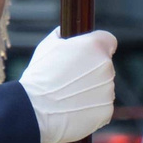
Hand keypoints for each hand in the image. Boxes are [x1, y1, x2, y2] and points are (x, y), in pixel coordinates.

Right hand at [18, 27, 117, 142]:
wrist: (34, 109)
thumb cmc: (39, 75)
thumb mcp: (48, 45)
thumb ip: (64, 36)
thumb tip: (66, 32)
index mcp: (94, 46)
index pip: (108, 41)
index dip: (98, 47)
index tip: (88, 55)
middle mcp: (106, 67)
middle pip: (105, 66)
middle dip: (92, 71)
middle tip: (71, 79)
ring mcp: (108, 90)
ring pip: (104, 87)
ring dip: (92, 90)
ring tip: (69, 96)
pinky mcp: (106, 110)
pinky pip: (102, 106)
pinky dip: (91, 108)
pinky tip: (74, 108)